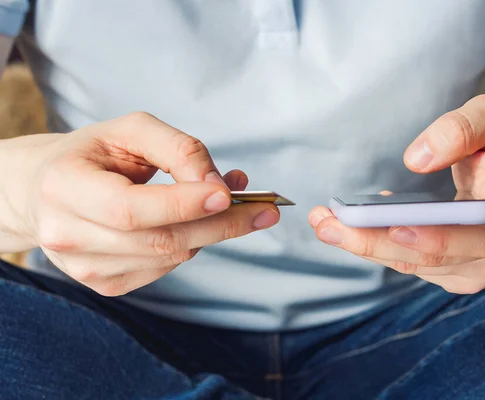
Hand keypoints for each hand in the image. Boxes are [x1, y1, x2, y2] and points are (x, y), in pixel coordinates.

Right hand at [7, 112, 279, 295]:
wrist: (47, 190)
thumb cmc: (94, 154)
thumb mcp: (131, 131)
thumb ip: (178, 149)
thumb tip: (218, 185)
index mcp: (65, 187)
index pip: (130, 208)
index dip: (182, 204)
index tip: (229, 194)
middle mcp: (67, 235)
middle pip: (158, 240)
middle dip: (220, 225)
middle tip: (266, 210)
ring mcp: (85, 267)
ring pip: (168, 257)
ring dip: (211, 233)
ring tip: (235, 205)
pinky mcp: (104, 284)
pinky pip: (163, 268)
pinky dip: (190, 245)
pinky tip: (196, 223)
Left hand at [309, 95, 484, 293]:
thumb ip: (462, 128)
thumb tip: (416, 159)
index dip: (440, 237)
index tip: (395, 226)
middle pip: (437, 259)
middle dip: (377, 244)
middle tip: (328, 225)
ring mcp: (481, 267)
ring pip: (417, 266)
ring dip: (367, 247)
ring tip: (325, 222)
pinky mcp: (458, 275)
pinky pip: (414, 265)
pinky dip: (380, 246)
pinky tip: (356, 225)